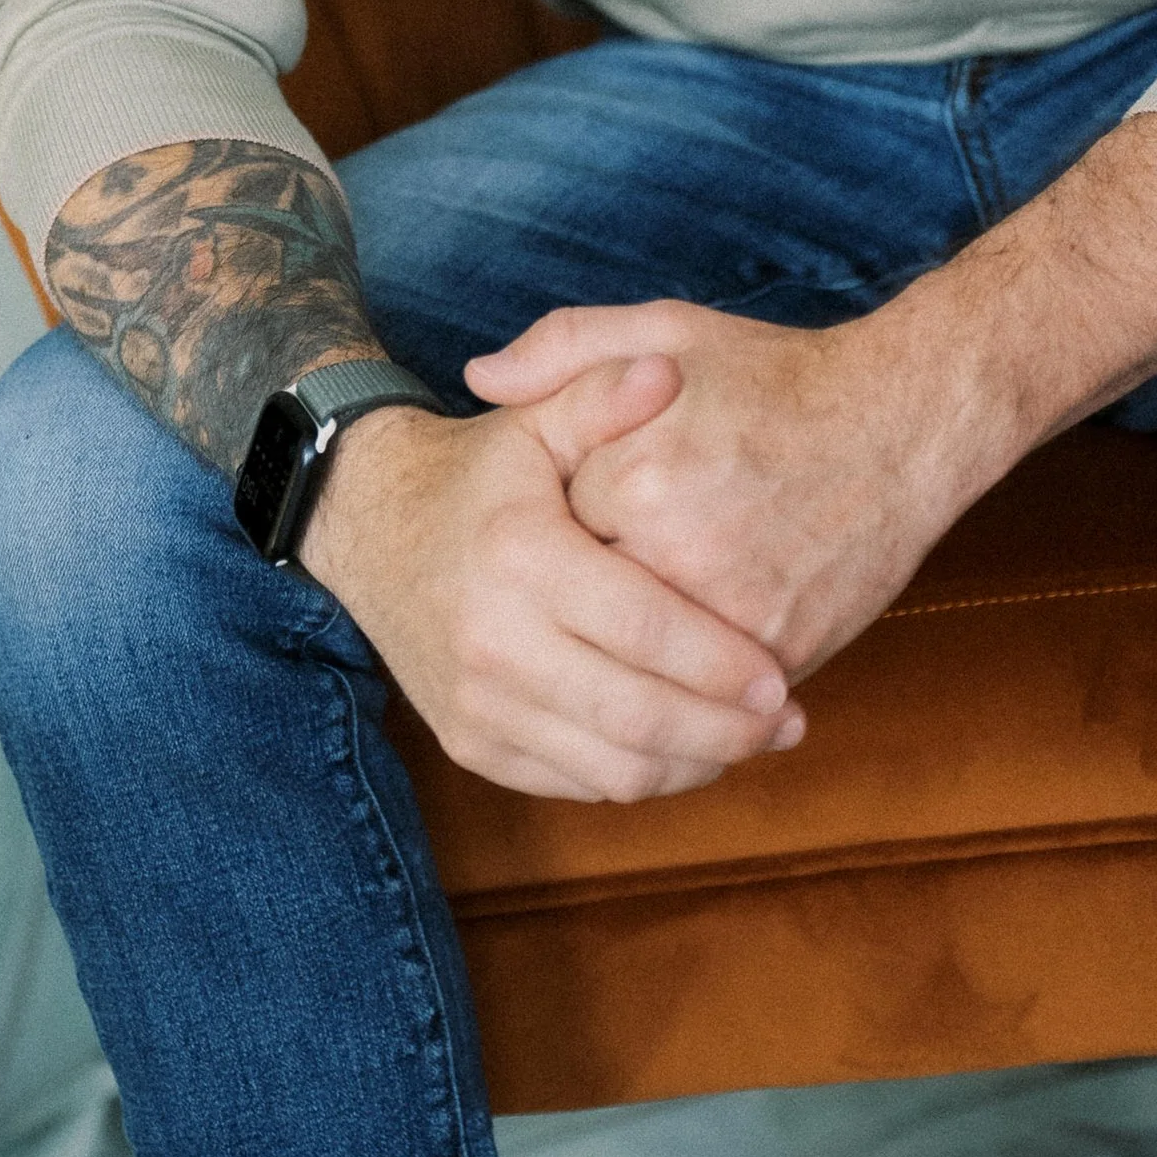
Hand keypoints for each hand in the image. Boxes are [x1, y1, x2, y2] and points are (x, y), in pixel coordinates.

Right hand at [302, 373, 808, 802]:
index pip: (643, 630)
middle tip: (785, 720)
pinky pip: (576, 783)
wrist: (371, 531)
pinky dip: (640, 776)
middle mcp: (493, 641)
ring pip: (612, 769)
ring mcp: (477, 704)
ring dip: (693, 765)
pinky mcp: (473, 745)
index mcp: (521, 557)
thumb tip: (666, 373)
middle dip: (724, 731)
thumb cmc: (479, 475)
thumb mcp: (536, 419)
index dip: (720, 663)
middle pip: (636, 718)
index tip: (779, 677)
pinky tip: (686, 748)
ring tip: (750, 738)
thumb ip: (602, 393)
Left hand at [466, 304, 943, 680]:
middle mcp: (681, 551)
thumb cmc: (777, 377)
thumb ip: (565, 351)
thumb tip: (479, 379)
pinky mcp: (782, 653)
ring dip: (622, 675)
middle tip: (571, 601)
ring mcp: (736, 613)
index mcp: (636, 474)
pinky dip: (686, 700)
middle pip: (587, 616)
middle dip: (573, 616)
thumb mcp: (667, 332)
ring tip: (611, 655)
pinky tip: (674, 684)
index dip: (547, 539)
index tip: (554, 532)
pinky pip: (706, 699)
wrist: (904, 423)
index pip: (547, 540)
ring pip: (643, 670)